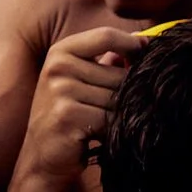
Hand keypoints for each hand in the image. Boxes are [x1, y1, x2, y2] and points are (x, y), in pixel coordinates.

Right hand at [18, 26, 142, 182]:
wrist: (43, 155)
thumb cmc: (68, 116)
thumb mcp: (81, 81)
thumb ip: (108, 61)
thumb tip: (143, 40)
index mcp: (61, 52)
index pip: (106, 36)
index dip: (133, 44)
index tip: (147, 53)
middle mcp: (58, 67)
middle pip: (119, 74)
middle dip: (125, 95)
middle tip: (111, 112)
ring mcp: (60, 90)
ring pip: (117, 99)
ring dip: (118, 116)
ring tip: (101, 124)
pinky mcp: (67, 115)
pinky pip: (109, 119)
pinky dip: (111, 130)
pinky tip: (97, 136)